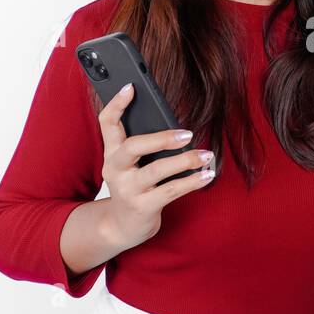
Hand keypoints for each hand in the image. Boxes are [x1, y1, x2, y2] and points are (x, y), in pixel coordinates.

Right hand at [96, 82, 214, 253]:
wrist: (122, 226)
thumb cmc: (133, 186)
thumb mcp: (130, 164)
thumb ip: (144, 144)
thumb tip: (176, 127)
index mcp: (112, 152)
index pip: (107, 122)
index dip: (116, 104)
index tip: (131, 86)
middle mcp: (115, 169)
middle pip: (133, 146)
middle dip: (161, 138)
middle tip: (187, 134)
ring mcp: (127, 189)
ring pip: (157, 170)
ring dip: (185, 161)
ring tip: (205, 155)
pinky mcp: (142, 207)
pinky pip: (171, 191)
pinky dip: (191, 182)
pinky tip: (206, 175)